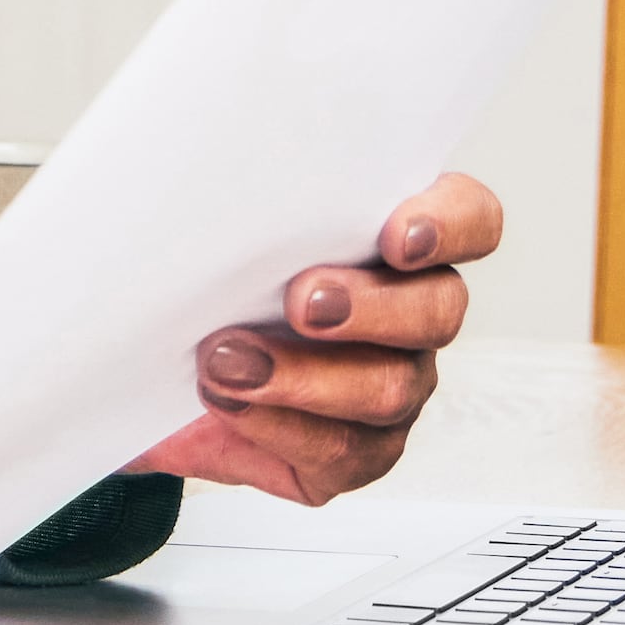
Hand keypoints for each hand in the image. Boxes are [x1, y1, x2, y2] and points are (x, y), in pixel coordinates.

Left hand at [127, 173, 497, 506]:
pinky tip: (229, 403)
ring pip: (389, 386)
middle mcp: (411, 314)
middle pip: (438, 308)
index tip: (395, 236)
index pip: (469, 219)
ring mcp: (394, 385)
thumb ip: (238, 200)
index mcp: (397, 241)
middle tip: (299, 302)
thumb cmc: (204, 285)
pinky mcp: (358, 451)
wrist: (155, 373)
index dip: (448, 225)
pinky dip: (277, 425)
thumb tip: (193, 173)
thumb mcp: (213, 229)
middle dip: (368, 307)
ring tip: (226, 360)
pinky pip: (342, 449)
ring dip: (304, 375)